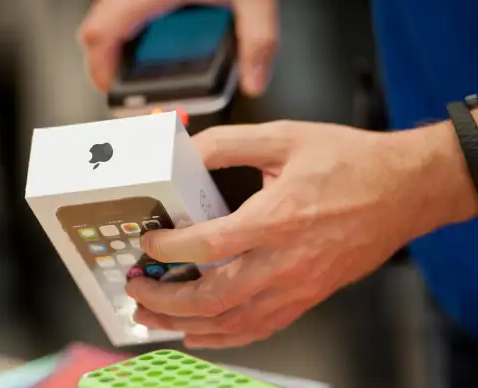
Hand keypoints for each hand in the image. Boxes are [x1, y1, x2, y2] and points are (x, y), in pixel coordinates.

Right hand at [78, 0, 277, 96]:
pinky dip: (134, 20)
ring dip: (121, 37)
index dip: (99, 67)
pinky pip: (125, 2)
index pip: (100, 33)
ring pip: (109, 11)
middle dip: (108, 57)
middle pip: (99, 25)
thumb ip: (257, 40)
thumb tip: (255, 81)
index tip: (110, 86)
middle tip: (125, 77)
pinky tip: (161, 24)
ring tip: (144, 56)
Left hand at [125, 120, 475, 347]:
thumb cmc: (350, 163)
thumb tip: (186, 152)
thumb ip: (229, 143)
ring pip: (232, 323)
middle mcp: (285, 262)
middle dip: (165, 300)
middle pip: (212, 298)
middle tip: (136, 290)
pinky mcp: (307, 297)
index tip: (148, 244)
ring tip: (154, 318)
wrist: (404, 190)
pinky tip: (201, 333)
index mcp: (277, 219)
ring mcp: (298, 286)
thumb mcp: (285, 137)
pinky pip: (259, 328)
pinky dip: (224, 337)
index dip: (168, 249)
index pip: (206, 246)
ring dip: (186, 325)